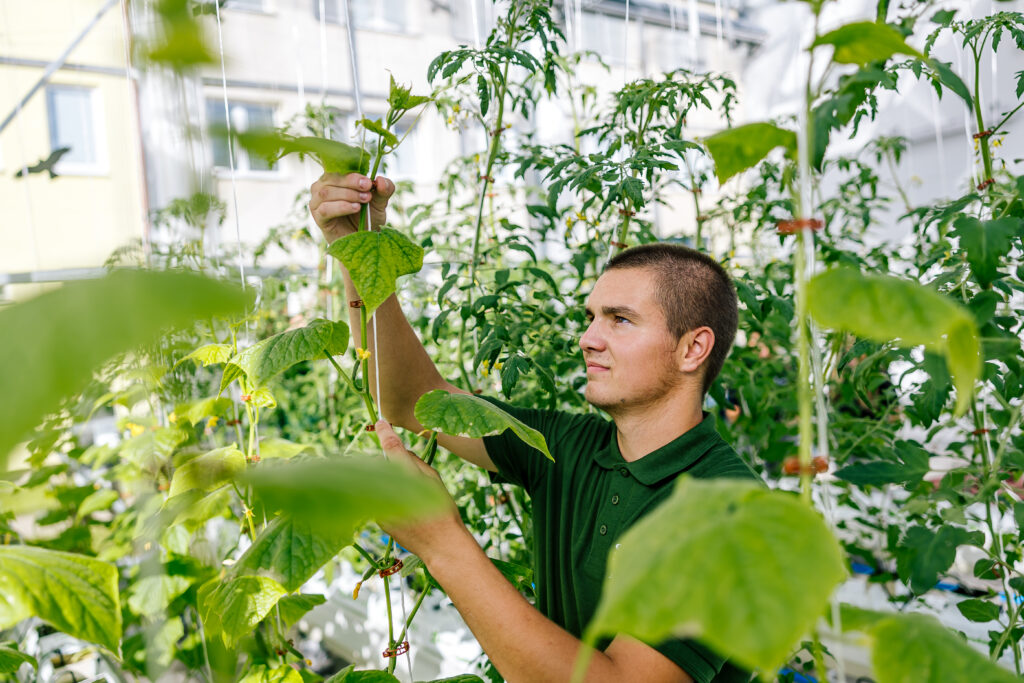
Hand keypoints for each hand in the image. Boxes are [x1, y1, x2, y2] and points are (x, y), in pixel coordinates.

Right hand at [308, 173, 394, 243]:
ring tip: (363, 201)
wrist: (364, 240)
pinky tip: (354, 208)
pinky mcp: (318, 218)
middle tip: (367, 190)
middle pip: (330, 178)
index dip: (352, 174)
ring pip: (326, 192)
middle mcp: (322, 187)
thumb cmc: (368, 217)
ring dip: (347, 195)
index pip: (338, 169)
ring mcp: (317, 202)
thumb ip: (384, 189)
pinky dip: (340, 207)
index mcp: (335, 179)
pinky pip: (324, 209)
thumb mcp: (380, 201)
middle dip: (351, 183)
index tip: (368, 182)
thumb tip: (381, 180)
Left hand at [376, 421, 466, 561]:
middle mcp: (388, 487)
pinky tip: (401, 508)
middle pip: (378, 465)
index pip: (391, 447)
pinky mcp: (376, 518)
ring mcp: (379, 503)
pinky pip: (375, 500)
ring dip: (382, 481)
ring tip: (404, 495)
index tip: (380, 423)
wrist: (440, 544)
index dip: (385, 433)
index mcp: (406, 473)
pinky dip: (382, 498)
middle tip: (404, 478)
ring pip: (375, 482)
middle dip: (385, 464)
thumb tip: (400, 453)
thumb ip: (414, 462)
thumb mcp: (433, 479)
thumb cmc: (442, 510)